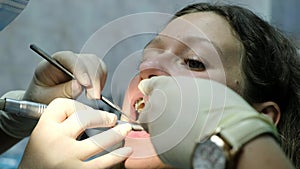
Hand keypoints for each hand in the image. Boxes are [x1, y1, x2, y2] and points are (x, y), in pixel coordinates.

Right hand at [19, 98, 132, 168]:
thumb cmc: (38, 157)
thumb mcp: (42, 135)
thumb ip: (61, 123)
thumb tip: (93, 114)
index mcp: (44, 127)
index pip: (65, 105)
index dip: (79, 105)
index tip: (88, 110)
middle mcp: (55, 140)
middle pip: (85, 118)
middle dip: (103, 117)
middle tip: (112, 118)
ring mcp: (67, 157)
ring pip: (99, 141)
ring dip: (117, 134)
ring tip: (126, 129)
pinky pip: (102, 163)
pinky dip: (118, 155)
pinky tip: (126, 151)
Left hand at [23, 51, 106, 103]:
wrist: (43, 102)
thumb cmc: (42, 99)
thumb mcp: (46, 99)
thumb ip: (62, 92)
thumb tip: (79, 85)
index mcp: (51, 63)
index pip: (68, 58)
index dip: (79, 69)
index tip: (86, 84)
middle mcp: (67, 60)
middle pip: (86, 59)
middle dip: (93, 78)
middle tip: (94, 97)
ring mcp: (79, 64)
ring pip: (96, 63)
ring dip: (99, 79)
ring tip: (93, 96)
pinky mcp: (89, 70)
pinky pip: (101, 70)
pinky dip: (102, 81)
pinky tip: (95, 93)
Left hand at [138, 76, 276, 167]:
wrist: (226, 136)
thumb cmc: (222, 109)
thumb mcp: (205, 88)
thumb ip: (184, 89)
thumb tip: (180, 92)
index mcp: (166, 88)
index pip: (150, 86)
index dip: (151, 89)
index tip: (148, 90)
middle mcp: (156, 107)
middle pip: (150, 110)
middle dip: (159, 114)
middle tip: (178, 117)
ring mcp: (156, 129)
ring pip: (155, 129)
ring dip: (167, 129)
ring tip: (189, 131)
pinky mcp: (161, 150)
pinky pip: (164, 145)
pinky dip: (173, 144)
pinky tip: (189, 142)